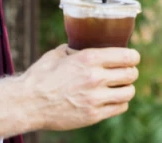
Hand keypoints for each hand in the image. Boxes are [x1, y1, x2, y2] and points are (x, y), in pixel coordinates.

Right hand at [20, 44, 139, 130]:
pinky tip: (113, 99)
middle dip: (131, 72)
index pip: (127, 56)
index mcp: (89, 59)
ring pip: (129, 92)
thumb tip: (83, 46)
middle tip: (127, 72)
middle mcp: (96, 77)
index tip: (133, 58)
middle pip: (131, 74)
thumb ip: (75, 49)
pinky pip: (119, 107)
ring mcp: (95, 98)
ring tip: (120, 87)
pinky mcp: (93, 115)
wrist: (27, 103)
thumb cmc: (40, 76)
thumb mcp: (58, 54)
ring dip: (126, 88)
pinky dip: (119, 103)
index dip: (133, 57)